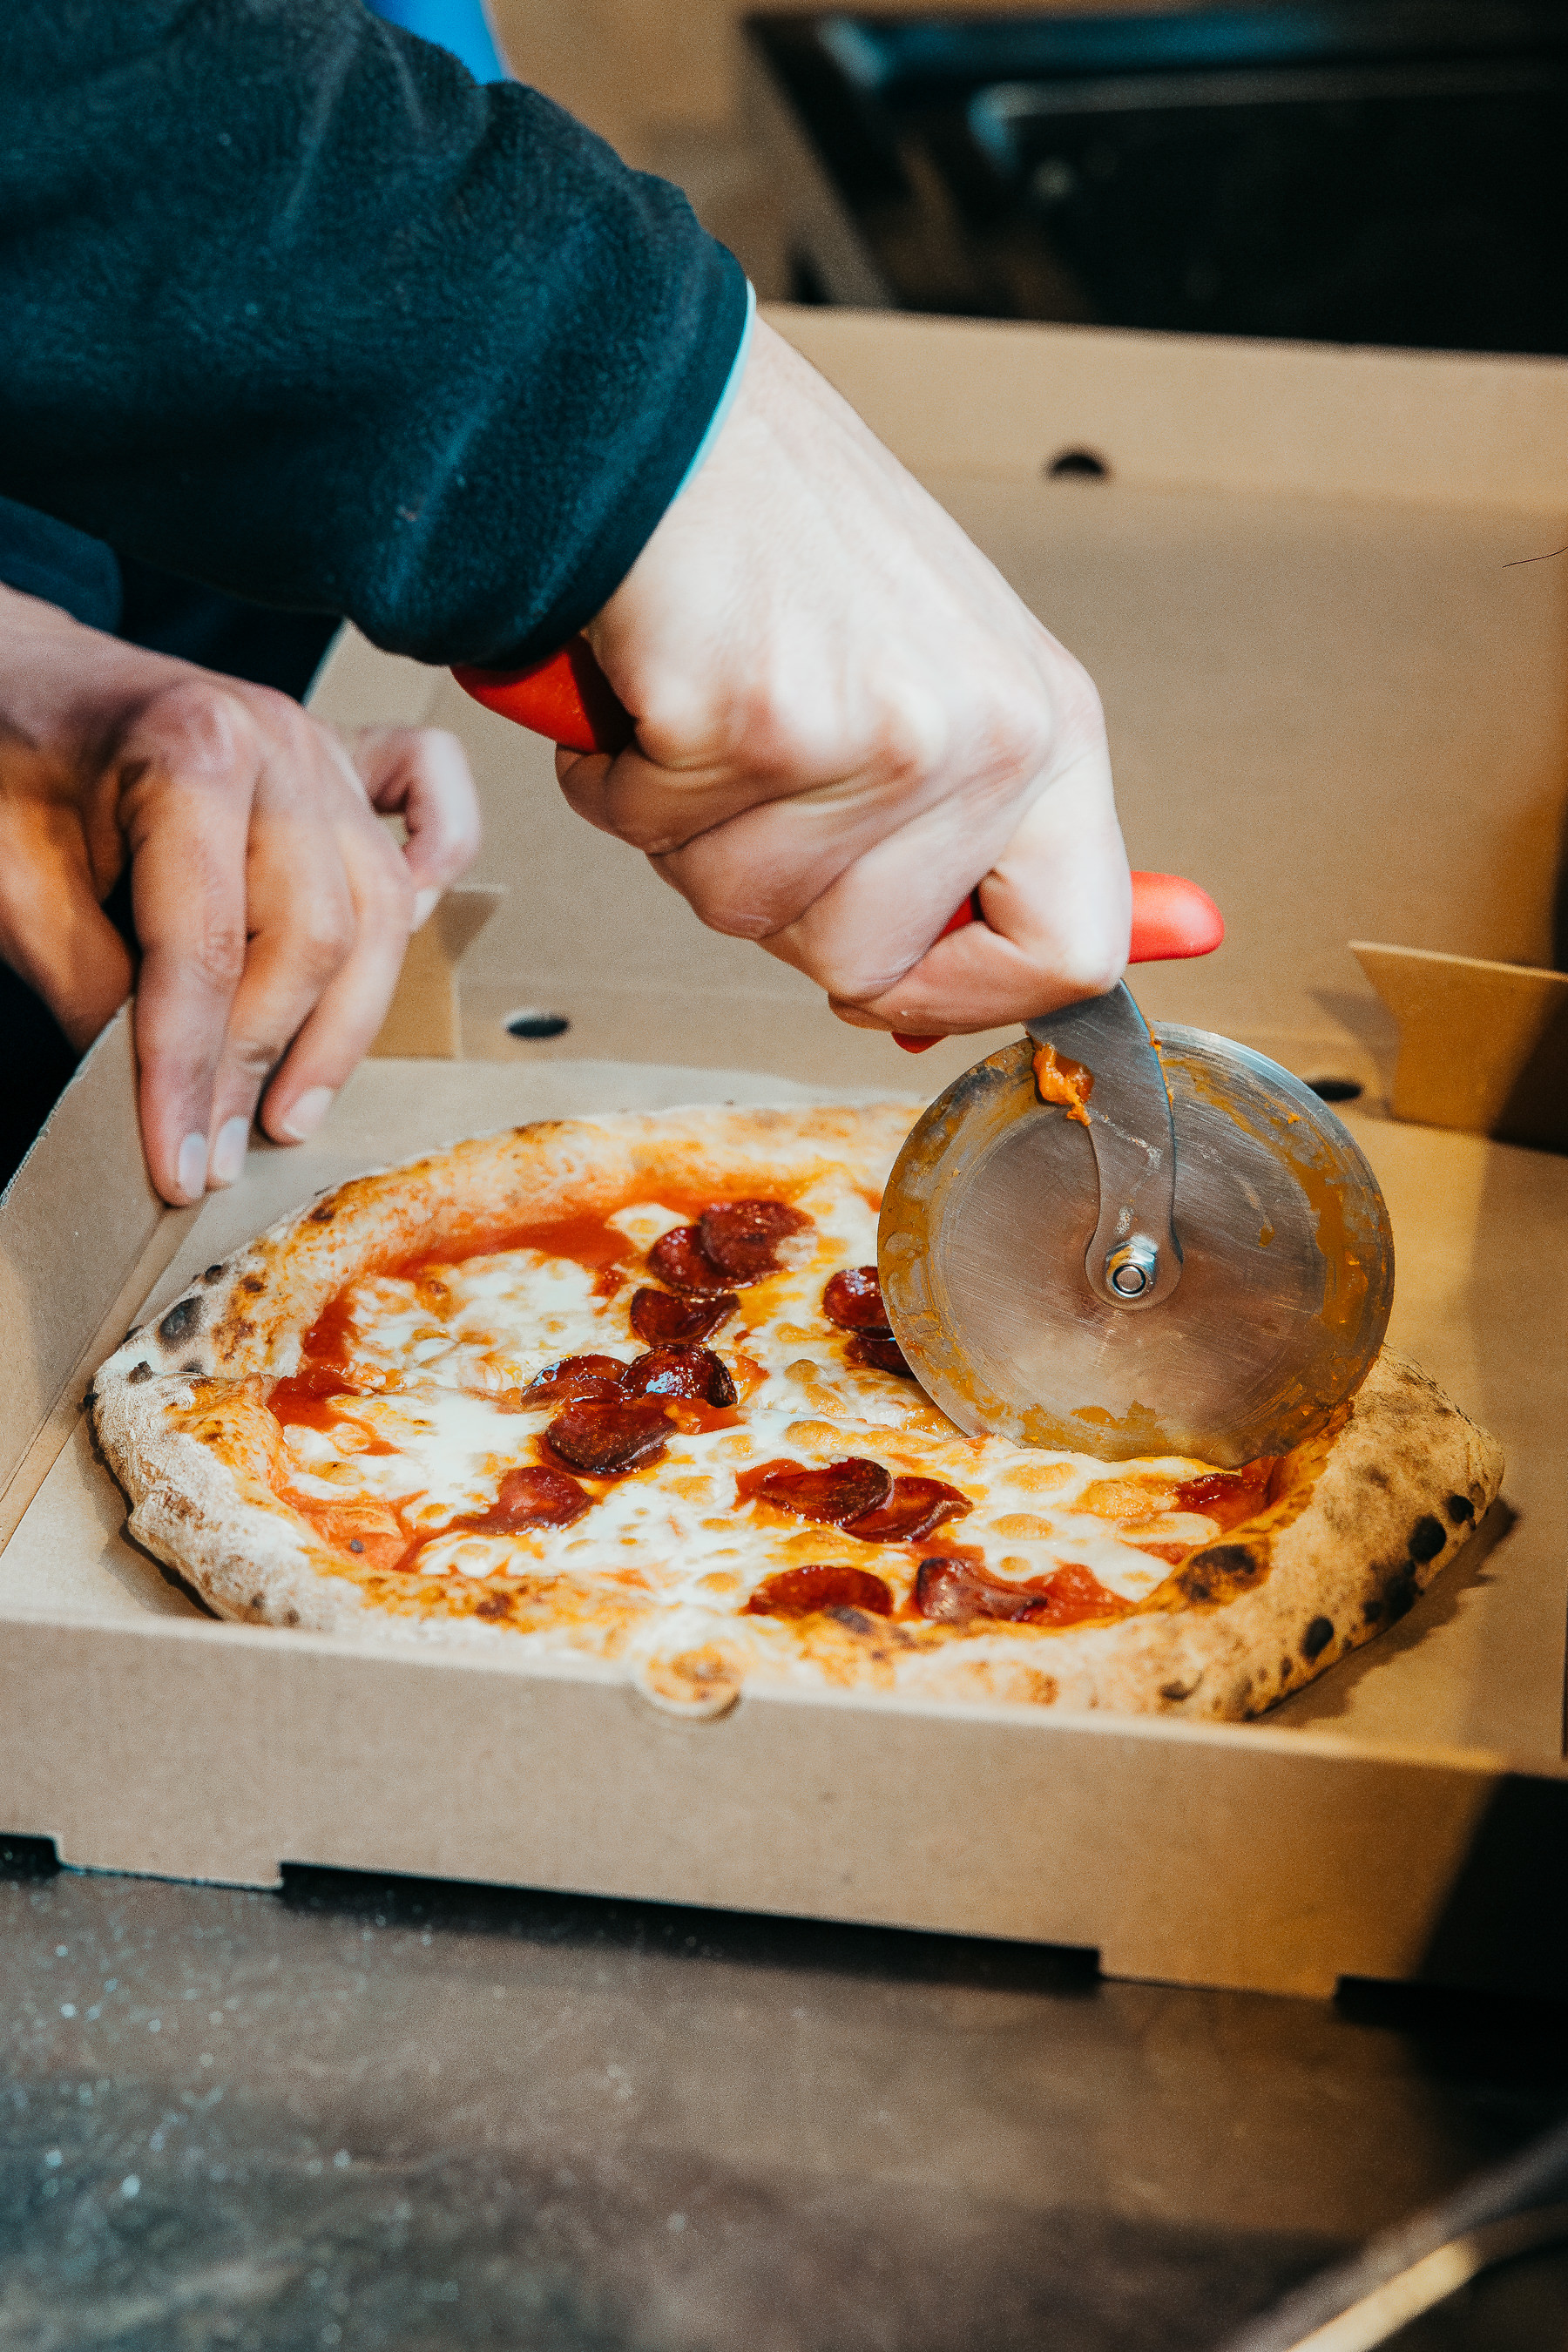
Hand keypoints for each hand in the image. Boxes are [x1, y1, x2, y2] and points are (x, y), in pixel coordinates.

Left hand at [0, 584, 479, 1202]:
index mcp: (189, 750)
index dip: (190, 1073)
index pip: (206, 952)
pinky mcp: (343, 751)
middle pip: (313, 942)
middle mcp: (278, 743)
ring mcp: (322, 747)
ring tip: (293, 1109)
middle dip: (264, 1063)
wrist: (15, 667)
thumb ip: (85, 981)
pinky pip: (433, 794)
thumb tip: (155, 1097)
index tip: (179, 1161)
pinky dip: (440, 859)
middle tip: (221, 1149)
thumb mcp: (12, 878)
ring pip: (380, 912)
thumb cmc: (7, 758)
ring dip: (342, 1026)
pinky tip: (411, 929)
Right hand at [556, 318, 1128, 1035]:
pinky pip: (654, 838)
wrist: (663, 411)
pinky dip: (616, 779)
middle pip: (866, 967)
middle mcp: (987, 736)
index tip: (894, 982)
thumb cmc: (780, 533)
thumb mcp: (929, 674)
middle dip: (773, 899)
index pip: (1072, 951)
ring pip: (745, 914)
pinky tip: (649, 689)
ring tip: (703, 711)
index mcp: (1048, 726)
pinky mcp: (761, 724)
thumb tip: (934, 1009)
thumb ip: (952, 835)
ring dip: (684, 833)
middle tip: (755, 780)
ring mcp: (882, 736)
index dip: (968, 998)